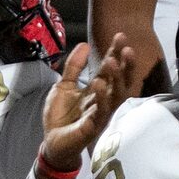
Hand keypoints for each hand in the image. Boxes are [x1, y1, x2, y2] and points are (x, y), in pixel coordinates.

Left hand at [36, 37, 144, 178]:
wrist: (52, 142)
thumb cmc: (61, 116)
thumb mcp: (64, 85)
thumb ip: (73, 67)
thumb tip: (83, 44)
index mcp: (97, 89)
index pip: (110, 69)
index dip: (116, 53)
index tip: (120, 36)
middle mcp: (103, 100)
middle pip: (120, 81)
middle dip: (125, 64)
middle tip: (126, 48)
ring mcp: (100, 114)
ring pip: (115, 96)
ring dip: (115, 79)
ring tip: (112, 62)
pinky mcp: (93, 127)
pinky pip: (101, 113)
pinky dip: (102, 99)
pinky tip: (99, 85)